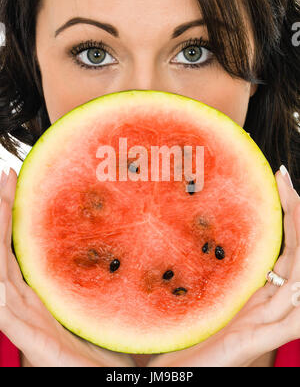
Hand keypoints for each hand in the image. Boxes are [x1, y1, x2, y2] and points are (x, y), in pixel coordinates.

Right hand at [0, 166, 135, 366]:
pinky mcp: (34, 342)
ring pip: (3, 274)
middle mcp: (33, 300)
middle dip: (4, 213)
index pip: (26, 243)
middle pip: (10, 250)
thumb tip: (126, 237)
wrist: (102, 381)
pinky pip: (9, 317)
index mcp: (46, 289)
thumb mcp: (104, 298)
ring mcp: (30, 320)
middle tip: (6, 177)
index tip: (22, 179)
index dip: (20, 212)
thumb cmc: (105, 343)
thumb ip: (105, 271)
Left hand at [148, 166, 299, 366]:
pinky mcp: (261, 340)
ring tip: (297, 205)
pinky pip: (294, 319)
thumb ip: (223, 268)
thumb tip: (210, 228)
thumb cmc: (195, 333)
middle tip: (287, 181)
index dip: (287, 212)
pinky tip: (299, 276)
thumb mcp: (210, 290)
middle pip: (296, 254)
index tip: (279, 178)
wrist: (187, 371)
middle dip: (296, 216)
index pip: (284, 245)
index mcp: (260, 290)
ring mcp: (269, 321)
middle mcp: (271, 302)